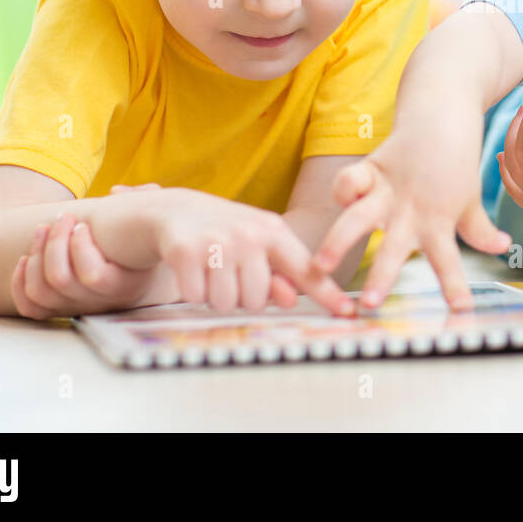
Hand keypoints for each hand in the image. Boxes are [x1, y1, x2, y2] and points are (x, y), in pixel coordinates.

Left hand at [11, 207, 169, 319]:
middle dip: (54, 242)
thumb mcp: (156, 215)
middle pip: (60, 280)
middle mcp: (100, 303)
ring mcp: (77, 307)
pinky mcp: (59, 308)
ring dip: (35, 255)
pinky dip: (19, 284)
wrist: (140, 267)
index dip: (80, 247)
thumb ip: (145, 198)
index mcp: (127, 284)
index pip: (93, 276)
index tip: (83, 224)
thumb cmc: (147, 235)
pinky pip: (30, 309)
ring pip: (40, 292)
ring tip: (44, 229)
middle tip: (63, 218)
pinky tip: (25, 259)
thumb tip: (116, 192)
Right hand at [143, 187, 353, 315]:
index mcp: (273, 232)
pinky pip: (196, 298)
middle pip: (258, 300)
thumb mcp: (257, 246)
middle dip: (243, 297)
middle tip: (231, 274)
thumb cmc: (225, 234)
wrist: (175, 209)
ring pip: (227, 303)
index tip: (347, 312)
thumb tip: (291, 300)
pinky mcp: (185, 251)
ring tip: (213, 272)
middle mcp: (249, 234)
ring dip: (217, 297)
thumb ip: (279, 273)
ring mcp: (217, 242)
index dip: (327, 294)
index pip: (306, 269)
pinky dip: (192, 293)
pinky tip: (193, 270)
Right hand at [311, 130, 512, 312]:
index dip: (454, 285)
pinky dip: (342, 189)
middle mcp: (410, 212)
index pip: (448, 260)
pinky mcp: (371, 169)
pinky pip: (349, 180)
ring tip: (321, 266)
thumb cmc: (457, 163)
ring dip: (339, 242)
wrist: (443, 115)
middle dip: (381, 276)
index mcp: (438, 222)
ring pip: (359, 219)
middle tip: (371, 304)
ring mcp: (387, 191)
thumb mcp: (472, 199)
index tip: (460, 309)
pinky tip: (338, 201)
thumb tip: (502, 247)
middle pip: (395, 248)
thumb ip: (480, 229)